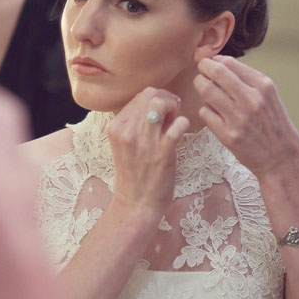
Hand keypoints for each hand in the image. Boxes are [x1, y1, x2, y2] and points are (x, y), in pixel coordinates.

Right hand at [106, 87, 188, 216]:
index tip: (165, 109)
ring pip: (159, 104)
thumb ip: (136, 123)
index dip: (157, 97)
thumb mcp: (125, 143)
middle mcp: (127, 132)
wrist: (136, 203)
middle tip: (174, 112)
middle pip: (149, 95)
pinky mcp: (162, 154)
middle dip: (166, 99)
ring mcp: (144, 142)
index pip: (139, 96)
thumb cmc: (134, 173)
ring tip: (176, 119)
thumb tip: (159, 103)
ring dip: (174, 107)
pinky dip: (183, 122)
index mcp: (115, 127)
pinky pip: (177, 125)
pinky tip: (182, 130)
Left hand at [195, 55, 298, 178]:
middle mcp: (251, 99)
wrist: (281, 158)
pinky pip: (205, 112)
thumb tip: (219, 62)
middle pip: (215, 73)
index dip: (214, 61)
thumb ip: (247, 79)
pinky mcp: (228, 135)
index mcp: (263, 86)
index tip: (209, 63)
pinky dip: (206, 109)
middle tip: (200, 71)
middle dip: (203, 68)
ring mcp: (239, 117)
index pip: (229, 63)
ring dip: (200, 86)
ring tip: (202, 88)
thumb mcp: (269, 96)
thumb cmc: (272, 124)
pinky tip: (213, 113)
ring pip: (206, 90)